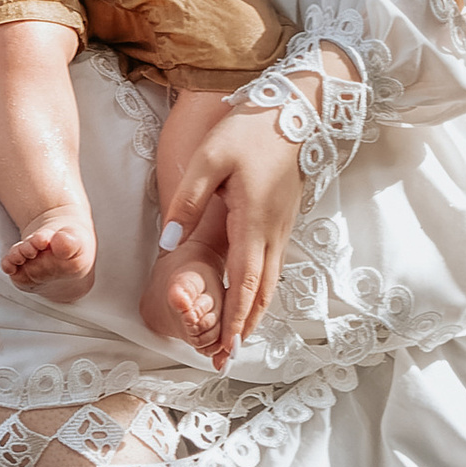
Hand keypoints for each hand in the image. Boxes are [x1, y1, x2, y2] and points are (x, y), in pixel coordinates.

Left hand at [154, 93, 307, 362]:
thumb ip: (187, 201)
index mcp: (253, 221)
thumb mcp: (209, 158)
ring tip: (239, 339)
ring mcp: (284, 227)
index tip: (225, 349)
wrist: (297, 108)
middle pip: (262, 293)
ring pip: (272, 282)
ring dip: (256, 313)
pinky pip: (275, 266)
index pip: (243, 283)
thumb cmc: (250, 129)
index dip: (234, 319)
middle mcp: (274, 232)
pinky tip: (252, 298)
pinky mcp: (285, 219)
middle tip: (228, 358)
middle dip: (246, 328)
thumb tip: (169, 243)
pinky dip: (262, 290)